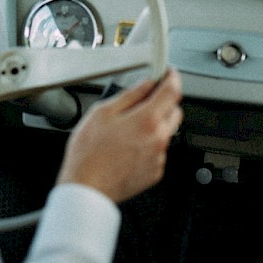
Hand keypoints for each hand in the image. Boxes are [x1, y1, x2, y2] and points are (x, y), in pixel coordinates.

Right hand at [56, 68, 182, 203]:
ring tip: (128, 129)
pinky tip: (128, 147)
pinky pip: (159, 151)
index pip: (172, 91)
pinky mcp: (155, 172)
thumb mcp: (102, 113)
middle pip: (175, 111)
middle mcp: (159, 139)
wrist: (87, 188)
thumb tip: (145, 85)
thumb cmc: (89, 153)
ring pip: (167, 132)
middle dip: (164, 102)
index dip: (172, 77)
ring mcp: (158, 157)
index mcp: (147, 120)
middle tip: (144, 100)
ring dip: (155, 125)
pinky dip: (149, 145)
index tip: (168, 73)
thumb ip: (129, 95)